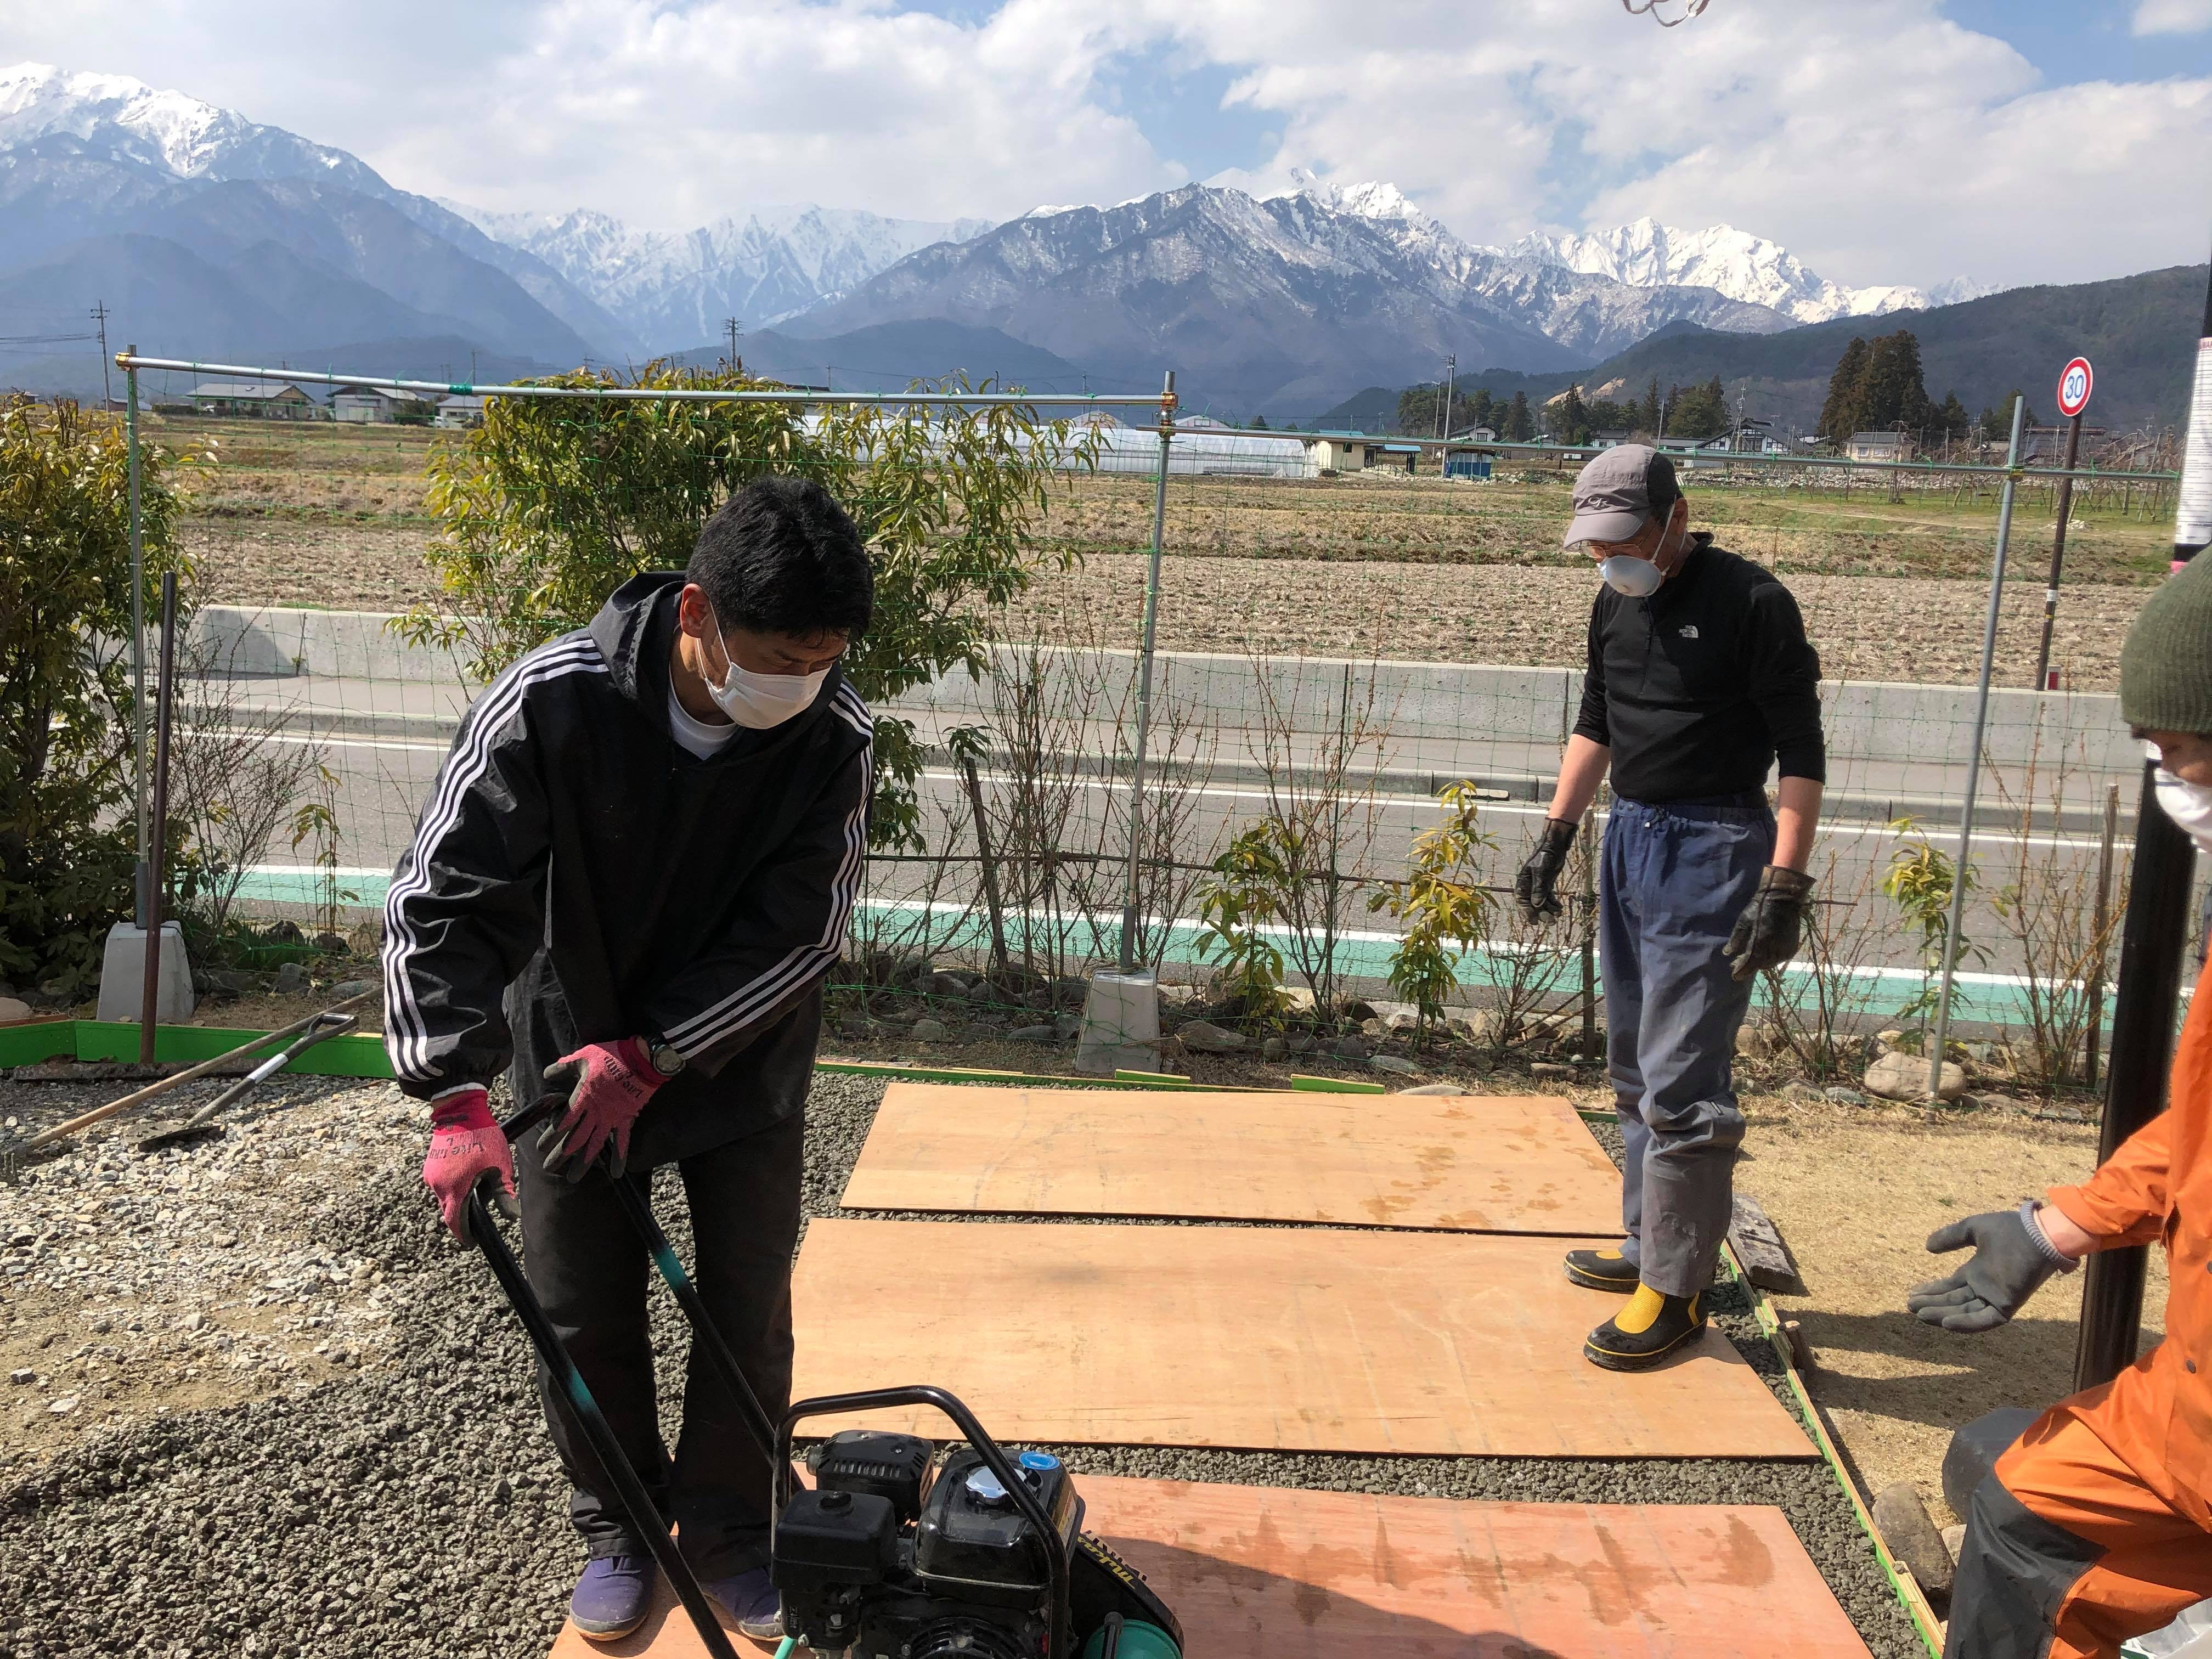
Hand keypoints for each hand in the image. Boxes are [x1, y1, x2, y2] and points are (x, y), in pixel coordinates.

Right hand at [422, 1086, 514, 1240]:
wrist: (460, 1112)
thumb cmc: (483, 1137)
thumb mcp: (500, 1166)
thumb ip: (505, 1194)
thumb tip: (512, 1216)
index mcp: (455, 1189)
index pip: (455, 1222)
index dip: (463, 1235)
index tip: (472, 1243)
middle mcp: (438, 1186)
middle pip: (449, 1212)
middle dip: (461, 1219)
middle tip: (476, 1222)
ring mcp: (431, 1176)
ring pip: (444, 1199)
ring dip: (456, 1201)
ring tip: (473, 1194)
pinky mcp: (429, 1167)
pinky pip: (439, 1185)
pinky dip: (451, 1188)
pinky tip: (464, 1179)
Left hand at [541, 1037, 665, 1180]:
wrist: (642, 1060)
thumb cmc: (611, 1056)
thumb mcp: (583, 1056)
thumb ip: (564, 1067)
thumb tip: (547, 1074)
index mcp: (583, 1098)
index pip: (563, 1122)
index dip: (551, 1136)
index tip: (541, 1148)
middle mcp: (595, 1113)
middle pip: (575, 1139)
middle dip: (561, 1155)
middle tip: (548, 1168)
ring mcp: (612, 1119)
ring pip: (595, 1145)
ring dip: (583, 1163)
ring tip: (572, 1178)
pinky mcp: (626, 1120)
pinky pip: (623, 1142)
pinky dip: (620, 1158)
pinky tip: (616, 1173)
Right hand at [1514, 818, 1578, 922]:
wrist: (1554, 846)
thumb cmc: (1544, 856)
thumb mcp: (1541, 872)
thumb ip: (1539, 888)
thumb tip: (1537, 904)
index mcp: (1523, 882)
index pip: (1521, 901)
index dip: (1527, 912)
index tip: (1534, 921)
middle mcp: (1529, 886)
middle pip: (1533, 905)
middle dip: (1541, 914)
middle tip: (1551, 922)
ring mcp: (1538, 886)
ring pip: (1542, 903)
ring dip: (1549, 910)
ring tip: (1558, 915)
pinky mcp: (1546, 884)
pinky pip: (1549, 898)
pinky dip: (1554, 904)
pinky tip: (1560, 909)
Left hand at [1724, 865, 1814, 981]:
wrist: (1783, 900)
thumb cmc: (1759, 908)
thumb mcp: (1743, 922)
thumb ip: (1736, 939)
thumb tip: (1727, 953)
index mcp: (1760, 942)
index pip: (1750, 964)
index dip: (1741, 971)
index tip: (1734, 976)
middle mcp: (1774, 949)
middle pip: (1759, 965)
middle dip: (1748, 966)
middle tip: (1737, 963)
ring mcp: (1785, 950)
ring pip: (1769, 964)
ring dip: (1759, 963)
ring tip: (1749, 958)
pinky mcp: (1792, 948)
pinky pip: (1779, 959)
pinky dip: (1770, 959)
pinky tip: (1763, 954)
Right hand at [1906, 1202, 2079, 1331]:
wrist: (2039, 1235)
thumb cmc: (2010, 1229)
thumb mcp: (1974, 1228)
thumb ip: (1952, 1236)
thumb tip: (1927, 1247)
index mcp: (1978, 1272)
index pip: (1950, 1286)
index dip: (1931, 1290)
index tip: (1912, 1292)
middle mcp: (1985, 1288)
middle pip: (1953, 1301)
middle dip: (1932, 1304)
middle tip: (1910, 1306)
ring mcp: (1996, 1297)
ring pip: (1965, 1312)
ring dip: (1943, 1314)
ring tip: (1921, 1314)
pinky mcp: (2007, 1304)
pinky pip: (1985, 1320)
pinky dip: (1967, 1324)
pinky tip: (1946, 1324)